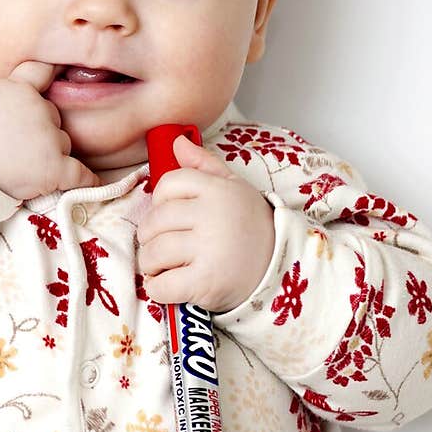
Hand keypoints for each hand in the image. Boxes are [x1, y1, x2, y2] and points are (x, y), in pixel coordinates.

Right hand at [0, 62, 100, 200]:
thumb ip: (3, 99)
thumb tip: (13, 109)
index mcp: (16, 88)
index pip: (41, 71)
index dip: (53, 70)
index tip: (63, 69)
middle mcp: (38, 108)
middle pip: (52, 119)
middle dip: (40, 132)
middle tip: (11, 149)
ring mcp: (48, 137)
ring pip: (61, 145)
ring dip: (49, 156)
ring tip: (16, 167)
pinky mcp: (53, 166)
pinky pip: (79, 173)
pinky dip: (84, 179)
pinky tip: (90, 182)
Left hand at [136, 134, 275, 313]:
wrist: (280, 270)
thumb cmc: (251, 227)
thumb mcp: (235, 188)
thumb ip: (204, 164)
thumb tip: (177, 142)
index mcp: (218, 190)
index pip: (167, 184)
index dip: (161, 200)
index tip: (171, 215)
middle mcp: (212, 216)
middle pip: (155, 221)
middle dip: (151, 236)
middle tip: (164, 245)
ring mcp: (208, 250)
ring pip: (153, 253)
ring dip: (151, 264)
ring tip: (165, 265)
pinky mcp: (205, 283)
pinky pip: (161, 285)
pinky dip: (157, 289)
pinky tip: (168, 284)